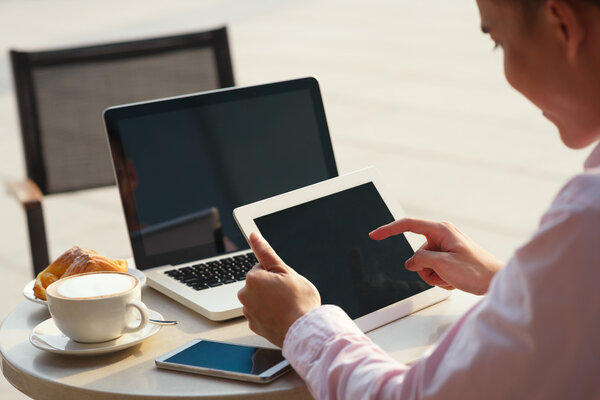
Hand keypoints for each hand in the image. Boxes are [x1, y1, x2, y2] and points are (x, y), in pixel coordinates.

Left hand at [237, 232, 320, 346]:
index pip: (261, 267)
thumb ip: (266, 253)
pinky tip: (282, 316)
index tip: (285, 282)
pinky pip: (261, 314)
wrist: (304, 332)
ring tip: (287, 307)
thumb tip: (253, 236)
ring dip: (270, 301)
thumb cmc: (299, 302)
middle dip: (271, 286)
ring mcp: (249, 312)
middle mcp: (245, 296)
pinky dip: (269, 314)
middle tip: (288, 294)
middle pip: (259, 283)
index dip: (276, 273)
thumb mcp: (286, 271)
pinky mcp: (254, 326)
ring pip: (259, 299)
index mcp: (252, 279)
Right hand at [369, 218, 503, 294]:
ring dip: (434, 275)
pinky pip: (434, 269)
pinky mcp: (449, 258)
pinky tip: (455, 279)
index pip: (408, 225)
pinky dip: (441, 277)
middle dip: (425, 268)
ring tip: (452, 278)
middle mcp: (442, 235)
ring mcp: (446, 247)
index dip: (389, 230)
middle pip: (417, 253)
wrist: (497, 282)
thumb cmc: (477, 271)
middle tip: (444, 274)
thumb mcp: (443, 265)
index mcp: (441, 230)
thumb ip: (421, 260)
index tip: (374, 235)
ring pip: (424, 264)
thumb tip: (410, 262)